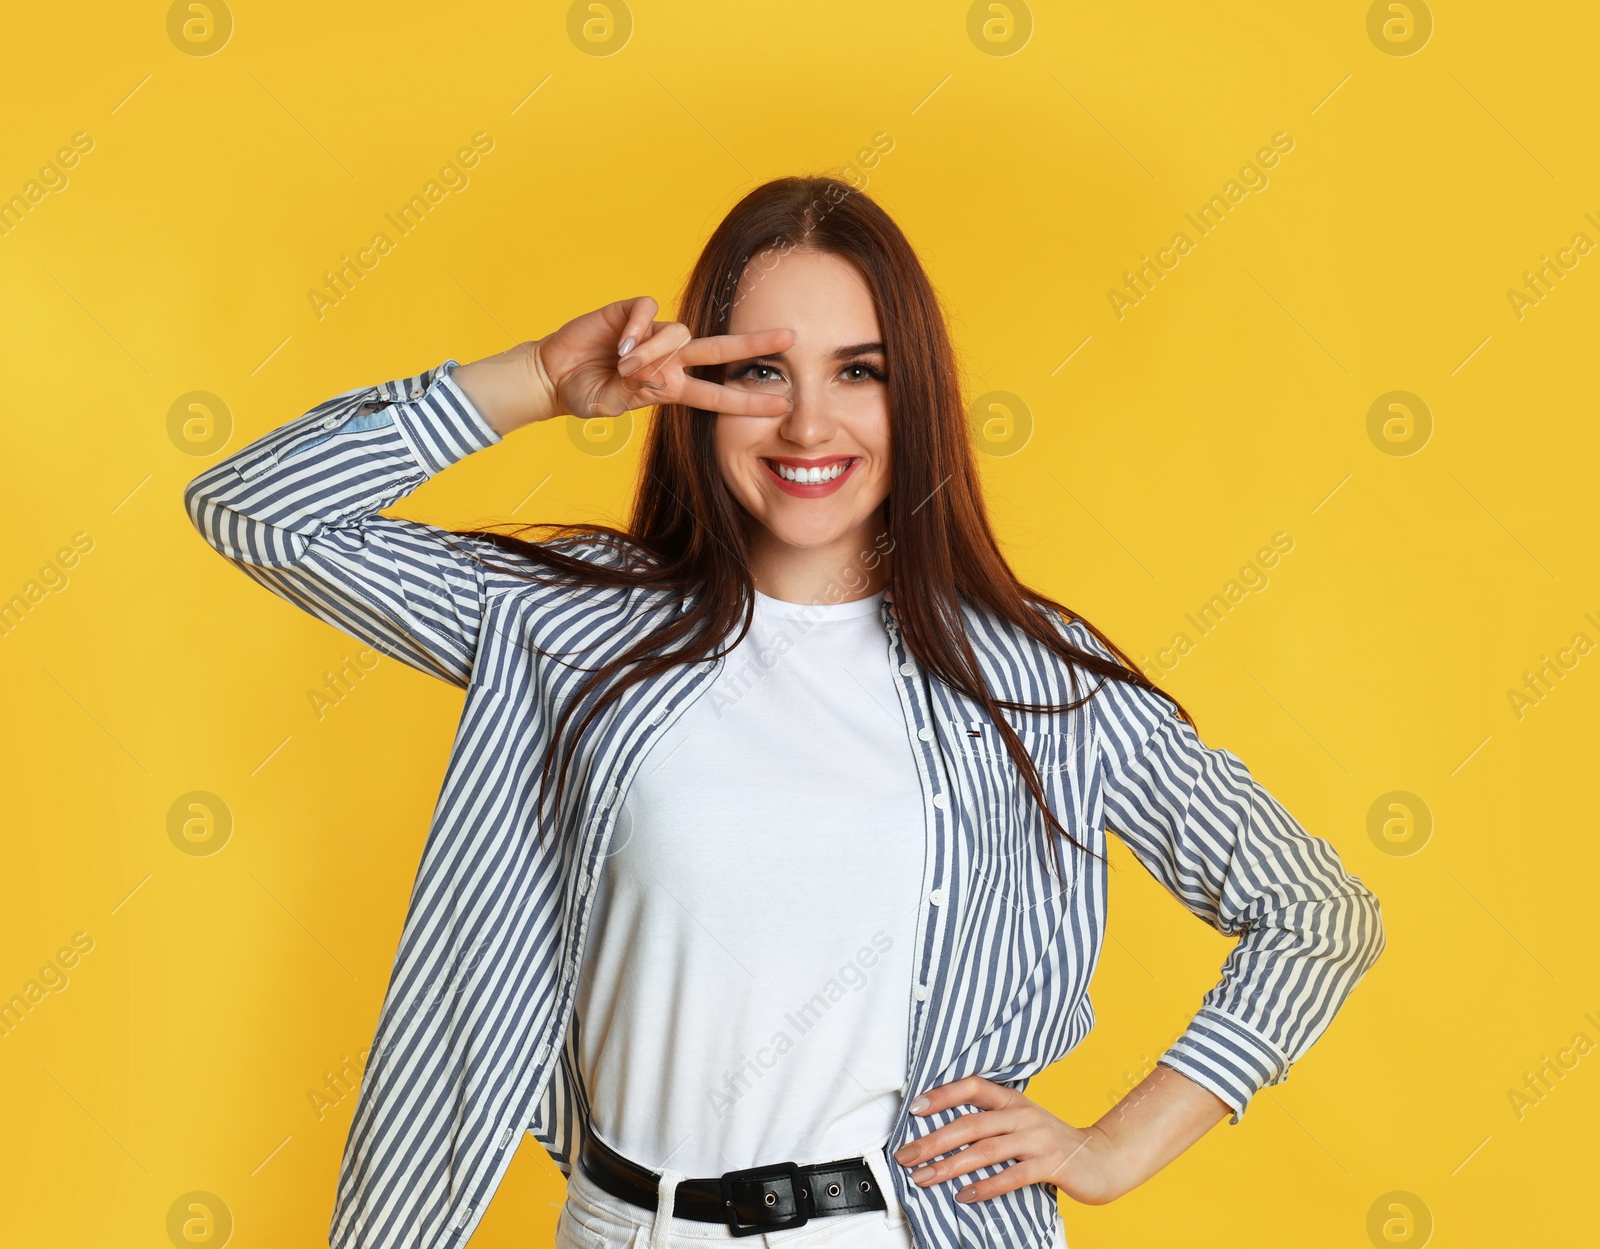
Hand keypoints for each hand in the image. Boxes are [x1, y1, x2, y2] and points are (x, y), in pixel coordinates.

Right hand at [542, 295, 795, 418]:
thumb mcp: (610, 406)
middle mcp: (670, 358)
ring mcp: (653, 333)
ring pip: (677, 334)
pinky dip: (637, 329)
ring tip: (623, 367)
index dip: (748, 401)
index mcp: (672, 387)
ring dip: (654, 352)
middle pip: (720, 350)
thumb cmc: (584, 395)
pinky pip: (647, 312)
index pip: (717, 394)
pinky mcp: (631, 312)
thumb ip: (636, 394)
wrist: (553, 375)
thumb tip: (659, 378)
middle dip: (755, 345)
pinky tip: (619, 345)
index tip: (781, 406)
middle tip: (790, 338)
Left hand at [892, 1075, 1129, 1207]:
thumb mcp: (1023, 1122)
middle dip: (933, 1140)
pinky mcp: (1050, 1165)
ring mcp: (1038, 1139)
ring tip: (925, 1178)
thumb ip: (992, 1121)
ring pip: (985, 1150)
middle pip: (971, 1124)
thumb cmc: (1053, 1142)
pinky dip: (985, 1186)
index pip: (973, 1087)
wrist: (1103, 1158)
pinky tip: (964, 1195)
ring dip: (951, 1166)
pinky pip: (1011, 1176)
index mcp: (1014, 1100)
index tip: (914, 1109)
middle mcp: (1024, 1115)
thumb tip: (945, 1130)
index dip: (943, 1095)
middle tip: (906, 1155)